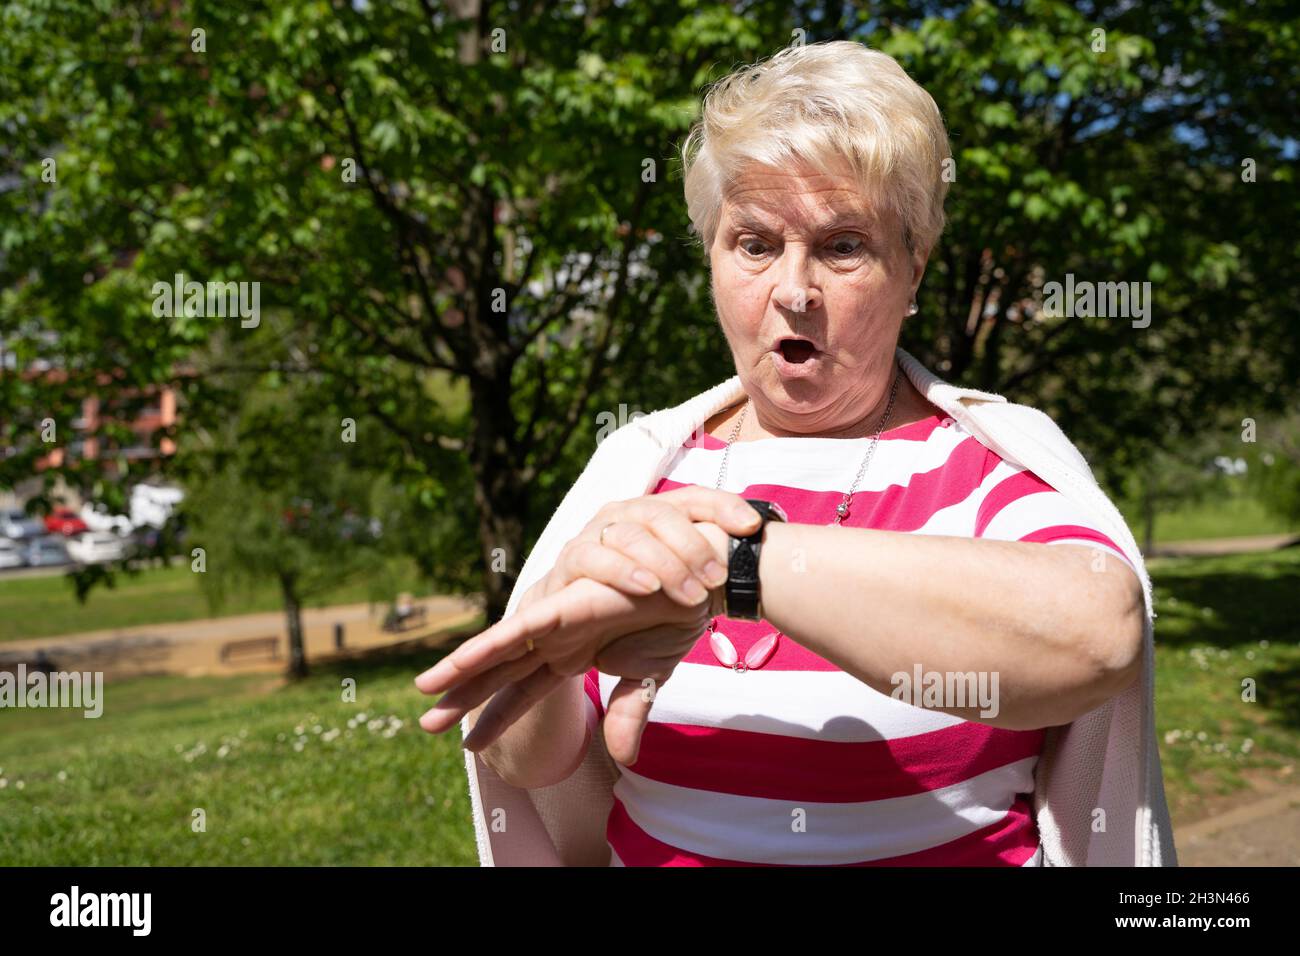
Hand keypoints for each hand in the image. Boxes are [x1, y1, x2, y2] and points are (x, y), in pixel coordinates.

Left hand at [416, 531, 726, 763]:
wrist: (699, 586)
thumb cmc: (674, 619)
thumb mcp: (649, 678)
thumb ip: (627, 713)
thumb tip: (621, 758)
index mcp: (573, 654)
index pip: (525, 692)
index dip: (498, 717)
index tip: (471, 747)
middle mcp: (558, 638)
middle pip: (500, 674)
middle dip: (463, 697)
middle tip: (426, 723)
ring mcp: (558, 624)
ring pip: (498, 652)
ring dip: (460, 671)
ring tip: (424, 692)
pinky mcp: (565, 610)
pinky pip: (518, 631)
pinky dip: (488, 646)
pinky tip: (458, 664)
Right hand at [538, 487, 759, 606]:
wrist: (571, 629)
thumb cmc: (631, 604)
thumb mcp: (674, 591)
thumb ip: (704, 576)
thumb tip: (751, 565)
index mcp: (655, 515)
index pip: (693, 498)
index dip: (724, 505)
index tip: (753, 527)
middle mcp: (625, 514)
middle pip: (663, 512)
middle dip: (694, 544)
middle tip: (718, 578)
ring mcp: (595, 533)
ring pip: (632, 533)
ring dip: (666, 563)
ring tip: (691, 594)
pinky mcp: (570, 559)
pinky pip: (595, 557)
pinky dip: (624, 572)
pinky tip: (648, 588)